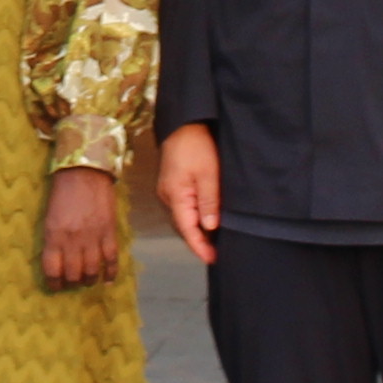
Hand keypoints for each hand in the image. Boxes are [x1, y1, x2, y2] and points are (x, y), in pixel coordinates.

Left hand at [39, 165, 120, 287]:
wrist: (84, 172)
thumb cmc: (62, 193)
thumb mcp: (49, 218)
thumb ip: (52, 240)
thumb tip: (56, 261)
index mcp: (54, 236)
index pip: (53, 270)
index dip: (54, 284)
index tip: (56, 287)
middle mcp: (72, 241)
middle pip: (73, 274)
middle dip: (72, 283)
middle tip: (73, 284)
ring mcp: (92, 237)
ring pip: (92, 271)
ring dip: (90, 280)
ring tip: (88, 281)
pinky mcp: (109, 232)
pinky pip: (111, 259)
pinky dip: (110, 273)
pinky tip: (108, 280)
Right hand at [152, 124, 222, 261]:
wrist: (182, 123)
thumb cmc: (196, 145)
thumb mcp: (208, 173)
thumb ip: (209, 201)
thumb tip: (210, 227)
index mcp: (174, 196)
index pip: (186, 229)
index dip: (199, 246)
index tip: (212, 259)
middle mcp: (167, 197)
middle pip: (182, 227)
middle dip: (198, 242)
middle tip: (216, 254)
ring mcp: (167, 191)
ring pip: (181, 218)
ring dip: (195, 230)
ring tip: (213, 242)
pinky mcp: (171, 185)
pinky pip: (181, 208)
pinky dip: (192, 218)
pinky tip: (204, 221)